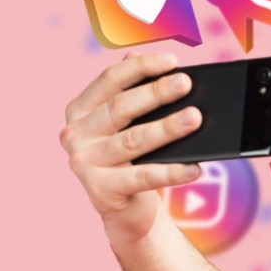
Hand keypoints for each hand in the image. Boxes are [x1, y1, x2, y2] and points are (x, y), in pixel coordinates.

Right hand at [60, 51, 203, 246]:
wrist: (125, 210)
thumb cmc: (131, 159)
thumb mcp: (129, 125)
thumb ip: (135, 94)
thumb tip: (159, 64)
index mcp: (80, 110)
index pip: (110, 79)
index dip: (140, 67)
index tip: (170, 60)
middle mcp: (75, 135)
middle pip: (120, 107)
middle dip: (156, 93)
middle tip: (185, 83)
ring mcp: (84, 163)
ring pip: (133, 141)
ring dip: (166, 128)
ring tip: (195, 118)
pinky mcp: (100, 190)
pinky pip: (143, 177)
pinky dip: (171, 172)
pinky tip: (194, 167)